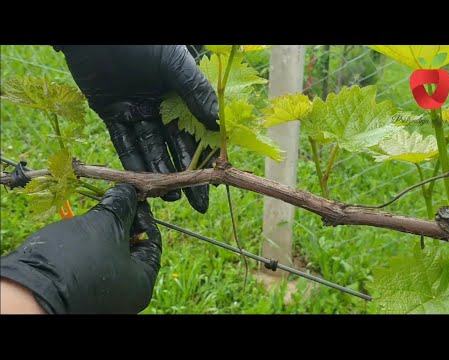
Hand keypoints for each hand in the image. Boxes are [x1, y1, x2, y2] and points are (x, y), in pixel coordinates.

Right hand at [0, 184, 160, 313]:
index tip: (133, 197)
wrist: (28, 290)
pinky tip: (80, 228)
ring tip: (95, 211)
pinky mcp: (80, 290)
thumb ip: (122, 205)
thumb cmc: (76, 259)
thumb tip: (129, 192)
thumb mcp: (106, 225)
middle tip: (113, 200)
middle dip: (122, 221)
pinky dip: (89, 244)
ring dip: (104, 230)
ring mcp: (102, 293)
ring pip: (110, 253)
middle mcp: (126, 292)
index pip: (153, 242)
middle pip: (132, 248)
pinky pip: (92, 262)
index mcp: (142, 283)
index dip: (144, 216)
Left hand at [54, 45, 218, 213]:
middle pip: (174, 147)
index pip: (195, 132)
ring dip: (160, 173)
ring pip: (150, 149)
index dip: (204, 158)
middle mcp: (159, 107)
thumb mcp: (175, 64)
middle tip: (196, 202)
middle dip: (185, 175)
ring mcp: (135, 112)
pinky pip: (124, 142)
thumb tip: (218, 124)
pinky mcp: (112, 114)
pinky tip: (143, 183)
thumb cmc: (142, 43)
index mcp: (178, 95)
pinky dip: (133, 163)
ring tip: (172, 197)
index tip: (213, 181)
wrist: (97, 33)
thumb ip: (195, 92)